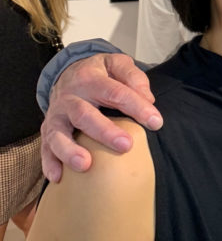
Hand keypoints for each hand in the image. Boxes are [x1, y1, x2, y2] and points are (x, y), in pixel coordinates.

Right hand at [41, 53, 161, 181]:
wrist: (68, 73)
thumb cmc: (100, 74)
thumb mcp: (117, 64)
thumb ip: (133, 77)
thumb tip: (148, 99)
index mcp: (91, 79)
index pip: (116, 92)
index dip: (137, 107)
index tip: (156, 122)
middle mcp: (70, 97)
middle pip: (84, 115)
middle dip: (105, 132)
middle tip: (126, 145)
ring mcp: (56, 115)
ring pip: (58, 133)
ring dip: (70, 150)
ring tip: (86, 165)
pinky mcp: (48, 129)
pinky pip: (45, 147)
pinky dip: (49, 162)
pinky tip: (58, 177)